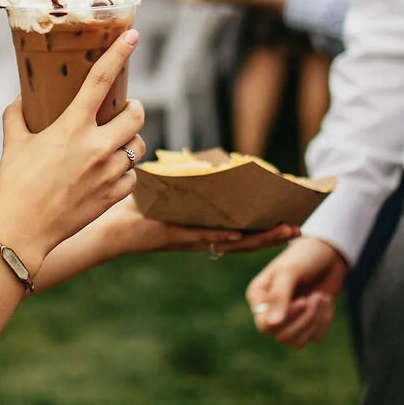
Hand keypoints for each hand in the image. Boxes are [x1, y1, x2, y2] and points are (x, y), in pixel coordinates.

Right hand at [0, 30, 146, 269]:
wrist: (23, 230)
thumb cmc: (16, 183)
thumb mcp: (14, 142)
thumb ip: (17, 114)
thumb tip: (22, 97)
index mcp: (72, 127)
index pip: (102, 80)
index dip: (120, 54)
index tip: (133, 36)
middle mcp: (96, 147)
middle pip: (137, 115)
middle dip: (134, 109)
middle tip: (123, 110)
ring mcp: (109, 172)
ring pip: (138, 146)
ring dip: (130, 141)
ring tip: (116, 144)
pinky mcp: (115, 195)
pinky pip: (133, 175)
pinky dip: (125, 172)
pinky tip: (108, 174)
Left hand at [84, 196, 298, 260]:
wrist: (105, 223)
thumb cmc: (133, 205)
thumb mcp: (168, 190)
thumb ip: (190, 180)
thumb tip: (209, 162)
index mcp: (201, 229)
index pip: (240, 231)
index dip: (265, 229)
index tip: (290, 220)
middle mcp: (199, 238)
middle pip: (244, 240)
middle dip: (272, 235)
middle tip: (298, 229)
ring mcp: (188, 239)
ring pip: (230, 242)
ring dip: (258, 238)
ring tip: (284, 231)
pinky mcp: (170, 236)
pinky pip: (200, 237)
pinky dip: (220, 236)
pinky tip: (239, 233)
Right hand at [245, 236, 348, 349]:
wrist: (329, 253)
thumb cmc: (304, 257)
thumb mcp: (290, 271)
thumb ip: (279, 296)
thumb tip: (272, 325)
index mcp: (258, 297)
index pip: (264, 326)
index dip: (285, 319)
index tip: (302, 300)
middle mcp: (270, 311)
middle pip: (282, 337)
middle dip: (304, 320)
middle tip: (314, 297)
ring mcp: (289, 319)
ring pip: (297, 342)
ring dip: (315, 321)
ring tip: (320, 297)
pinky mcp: (307, 323)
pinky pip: (315, 337)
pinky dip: (324, 320)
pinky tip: (325, 300)